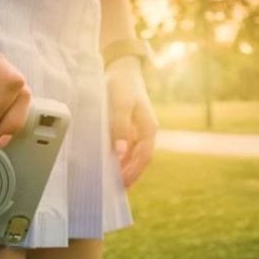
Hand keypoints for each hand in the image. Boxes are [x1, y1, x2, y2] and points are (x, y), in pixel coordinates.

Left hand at [106, 58, 157, 188]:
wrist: (121, 68)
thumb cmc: (122, 84)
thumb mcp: (120, 103)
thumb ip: (120, 126)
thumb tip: (121, 151)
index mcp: (149, 128)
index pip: (143, 157)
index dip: (133, 172)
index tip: (122, 185)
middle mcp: (146, 132)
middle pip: (140, 160)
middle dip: (130, 175)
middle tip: (115, 190)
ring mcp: (138, 130)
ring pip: (134, 155)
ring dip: (125, 169)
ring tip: (111, 182)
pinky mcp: (129, 128)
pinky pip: (127, 148)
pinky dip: (120, 159)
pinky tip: (109, 165)